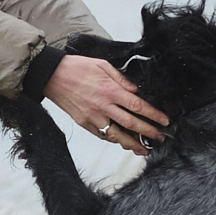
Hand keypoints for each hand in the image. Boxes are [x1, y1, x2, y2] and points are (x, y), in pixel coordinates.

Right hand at [42, 54, 168, 155]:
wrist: (51, 76)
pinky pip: (102, 136)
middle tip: (160, 138)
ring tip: (143, 149)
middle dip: (148, 133)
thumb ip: (121, 79)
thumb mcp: (102, 65)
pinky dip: (114, 141)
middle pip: (131, 124)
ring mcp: (93, 117)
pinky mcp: (84, 123)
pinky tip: (122, 142)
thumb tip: (136, 90)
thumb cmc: (76, 68)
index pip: (138, 106)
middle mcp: (103, 106)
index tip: (164, 121)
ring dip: (132, 144)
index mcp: (110, 90)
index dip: (153, 115)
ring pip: (117, 135)